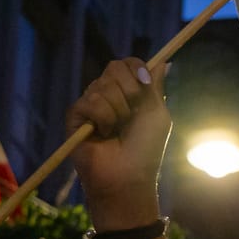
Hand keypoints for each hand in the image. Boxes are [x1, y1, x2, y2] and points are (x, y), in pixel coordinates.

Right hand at [66, 58, 170, 226]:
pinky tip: (103, 133)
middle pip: (114, 67)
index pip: (127, 63)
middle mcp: (109, 94)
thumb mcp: (157, 114)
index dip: (136, 69)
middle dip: (129, 91)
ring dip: (118, 110)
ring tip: (116, 131)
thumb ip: (155, 87)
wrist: (127, 176)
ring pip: (103, 85)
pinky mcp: (76, 115)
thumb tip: (162, 61)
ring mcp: (91, 104)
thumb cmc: (145, 149)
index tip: (145, 84)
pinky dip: (103, 117)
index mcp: (129, 93)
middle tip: (131, 117)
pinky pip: (90, 101)